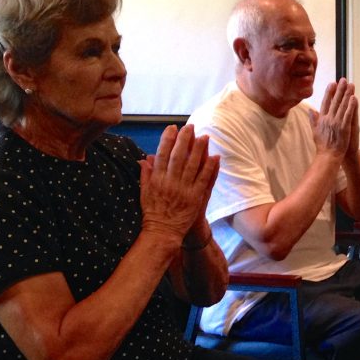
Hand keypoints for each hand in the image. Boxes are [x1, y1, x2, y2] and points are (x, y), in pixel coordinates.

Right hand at [140, 124, 219, 241]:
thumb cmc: (153, 212)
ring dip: (199, 150)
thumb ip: (145, 175)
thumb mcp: (144, 192)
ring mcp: (183, 189)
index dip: (168, 140)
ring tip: (205, 137)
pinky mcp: (195, 197)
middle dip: (185, 140)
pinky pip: (204, 179)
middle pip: (178, 156)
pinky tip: (215, 157)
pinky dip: (210, 168)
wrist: (163, 232)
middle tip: (191, 127)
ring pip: (192, 165)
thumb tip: (144, 158)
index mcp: (156, 179)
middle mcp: (170, 182)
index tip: (173, 128)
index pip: (162, 154)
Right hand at [312, 78, 356, 157]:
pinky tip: (354, 98)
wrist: (328, 156)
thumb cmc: (322, 145)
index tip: (332, 83)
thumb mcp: (314, 131)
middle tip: (343, 79)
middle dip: (339, 89)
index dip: (329, 92)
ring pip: (342, 105)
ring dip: (347, 94)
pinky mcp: (344, 127)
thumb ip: (313, 119)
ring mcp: (336, 122)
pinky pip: (348, 114)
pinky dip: (351, 106)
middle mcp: (328, 119)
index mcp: (321, 119)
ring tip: (350, 85)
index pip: (325, 102)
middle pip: (335, 101)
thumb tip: (310, 110)